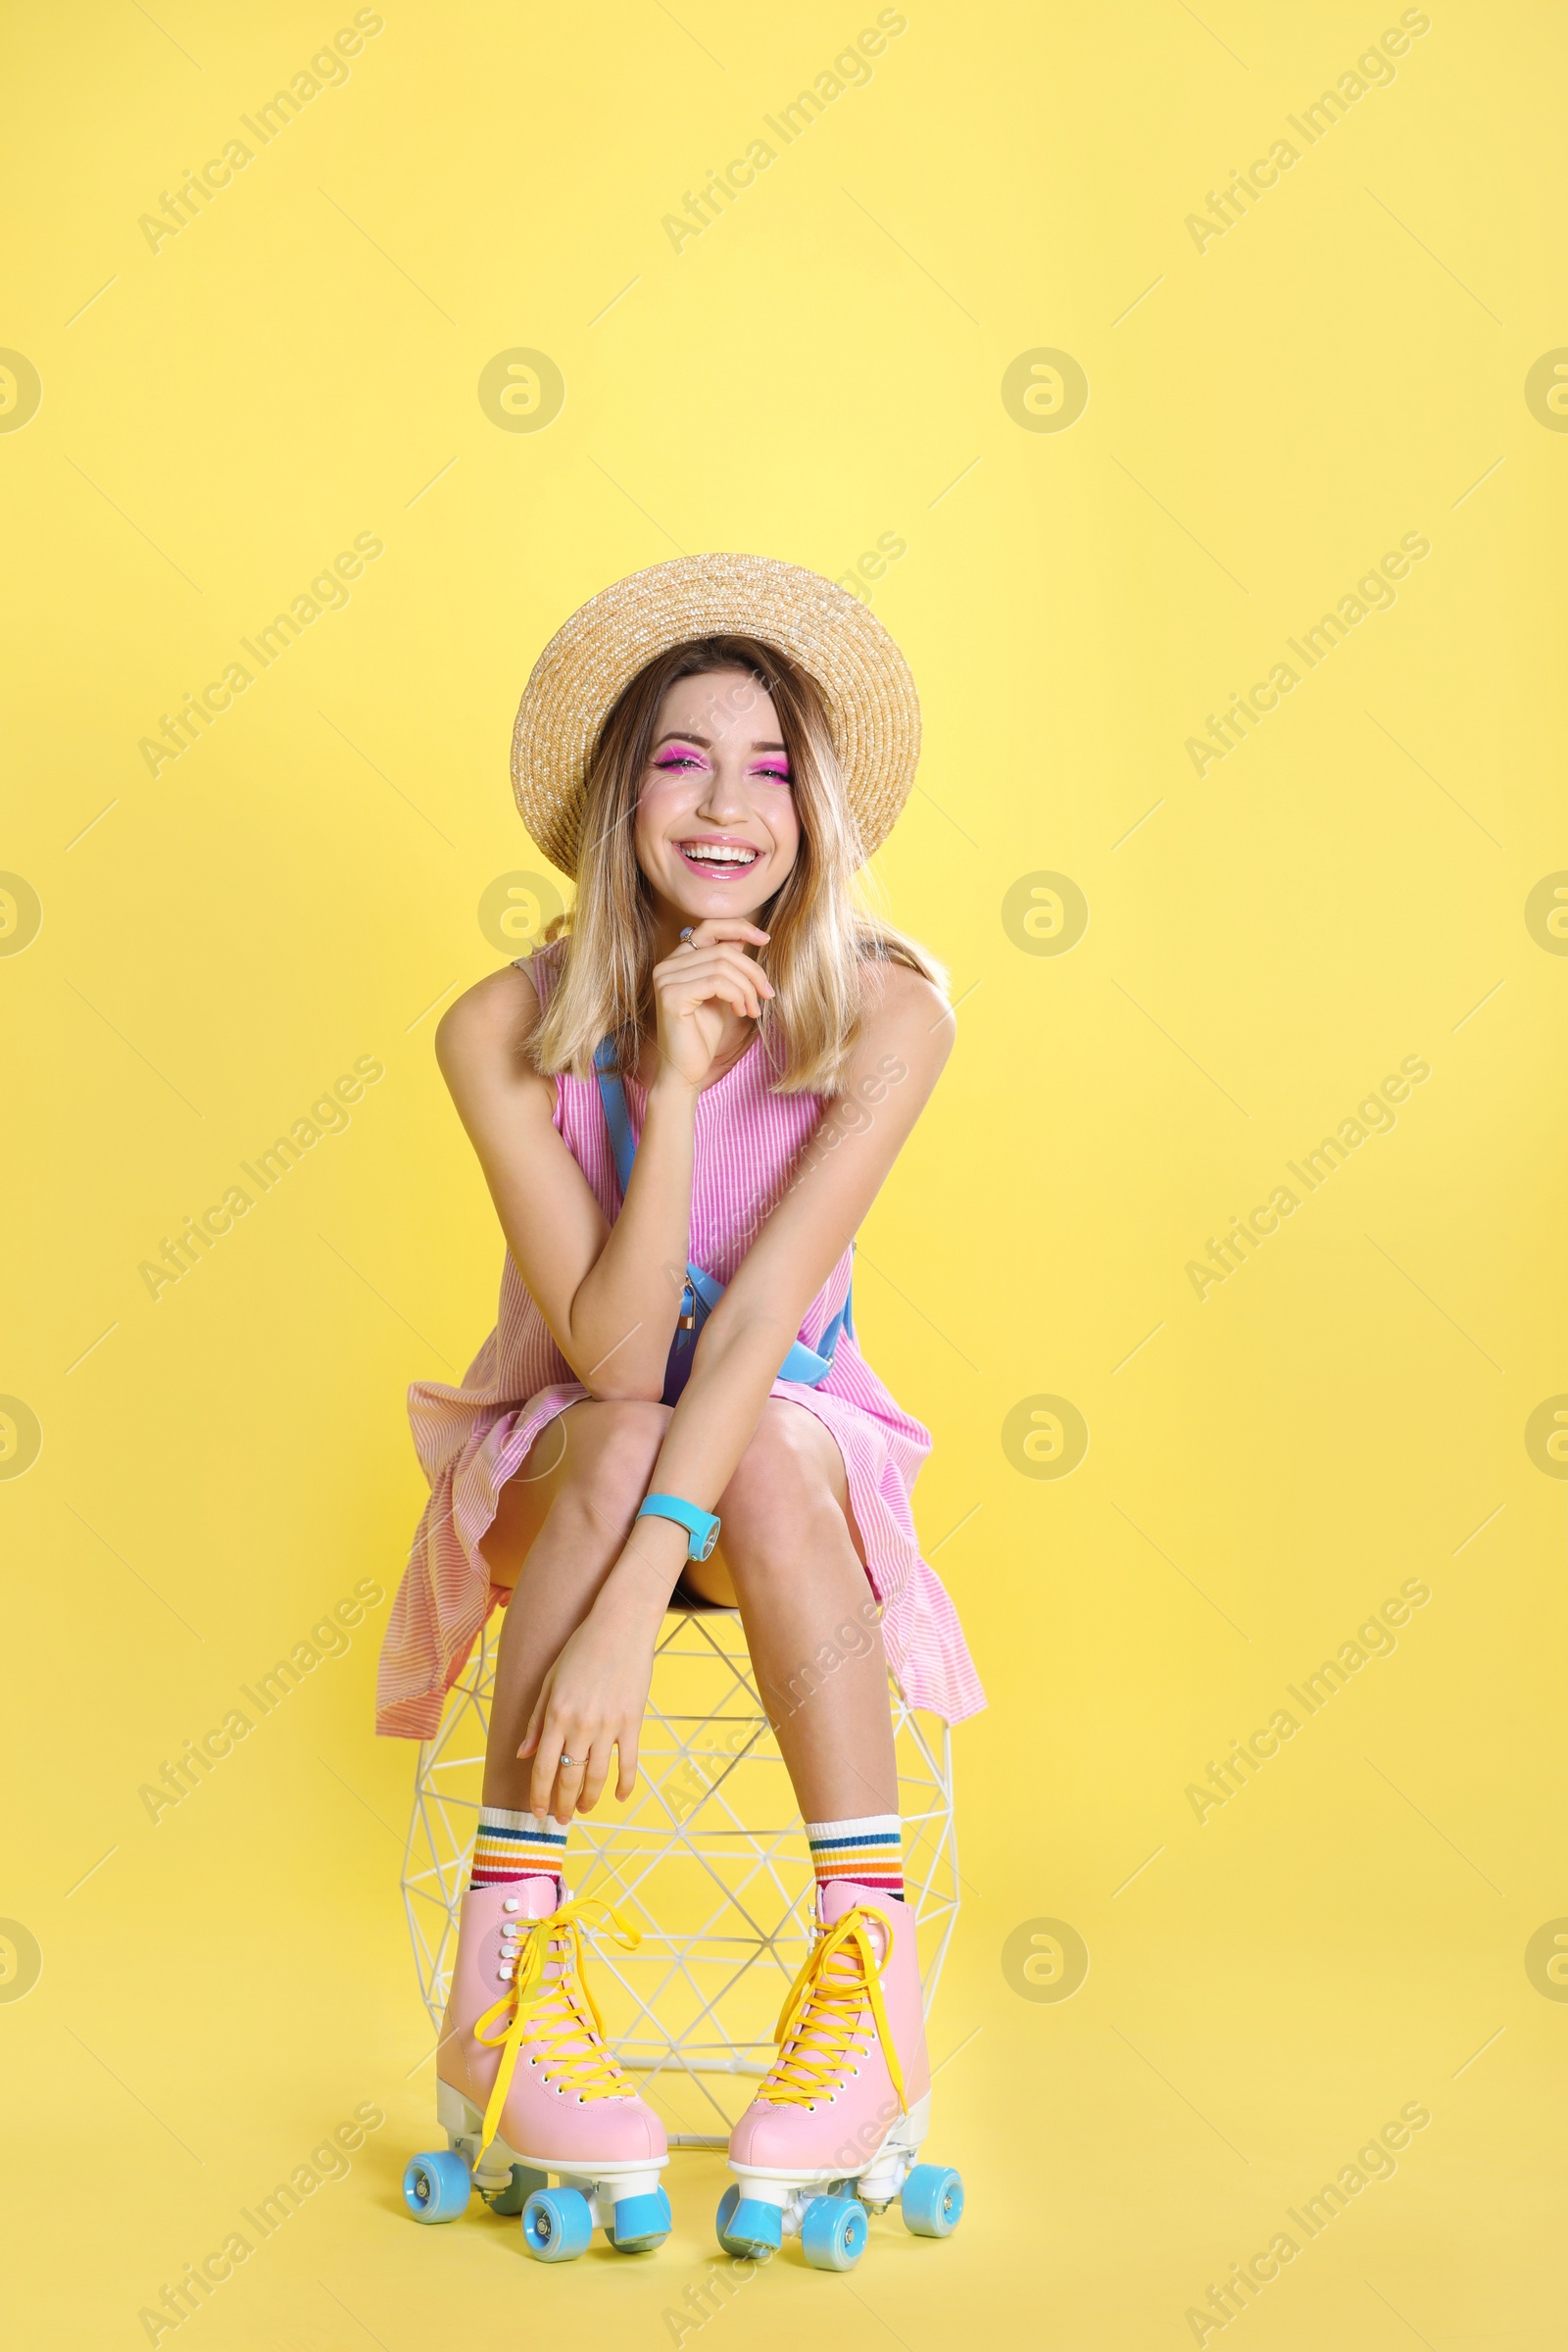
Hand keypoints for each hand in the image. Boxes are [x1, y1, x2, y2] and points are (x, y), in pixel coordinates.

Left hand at [519, 1594, 656, 1819]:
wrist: (619, 1627)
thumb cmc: (580, 1649)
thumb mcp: (549, 1681)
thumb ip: (537, 1720)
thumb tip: (523, 1753)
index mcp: (556, 1716)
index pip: (544, 1768)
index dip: (539, 1795)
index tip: (538, 1812)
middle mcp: (580, 1726)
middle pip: (569, 1778)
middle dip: (562, 1804)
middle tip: (561, 1820)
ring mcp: (608, 1726)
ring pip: (597, 1776)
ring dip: (588, 1799)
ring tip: (583, 1809)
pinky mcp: (632, 1723)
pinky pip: (629, 1762)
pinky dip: (625, 1784)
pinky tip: (620, 1797)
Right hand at [651, 919, 773, 1089]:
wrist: (685, 1072)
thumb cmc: (703, 1035)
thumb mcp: (721, 993)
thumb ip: (727, 966)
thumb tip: (745, 937)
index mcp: (677, 961)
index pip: (709, 927)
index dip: (739, 927)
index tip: (765, 939)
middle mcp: (667, 965)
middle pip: (723, 949)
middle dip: (753, 971)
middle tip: (767, 994)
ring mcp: (666, 979)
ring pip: (723, 965)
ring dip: (748, 988)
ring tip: (753, 1010)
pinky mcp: (671, 995)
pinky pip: (716, 982)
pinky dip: (737, 995)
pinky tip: (741, 1012)